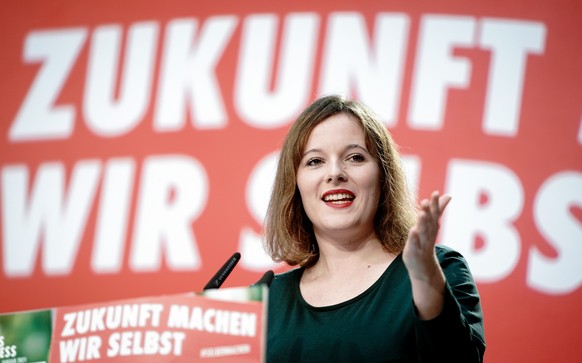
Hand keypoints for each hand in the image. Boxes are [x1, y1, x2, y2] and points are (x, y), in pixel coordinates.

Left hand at [403, 191, 450, 318]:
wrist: (424, 268)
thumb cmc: (426, 242)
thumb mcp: (432, 225)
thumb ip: (438, 210)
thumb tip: (448, 195)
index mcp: (432, 228)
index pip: (434, 214)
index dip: (435, 204)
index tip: (435, 193)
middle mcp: (429, 235)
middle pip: (429, 223)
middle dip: (428, 212)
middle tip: (427, 201)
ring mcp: (422, 244)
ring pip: (423, 233)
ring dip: (422, 223)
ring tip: (421, 213)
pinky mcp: (414, 252)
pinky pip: (414, 244)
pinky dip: (413, 238)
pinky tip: (412, 230)